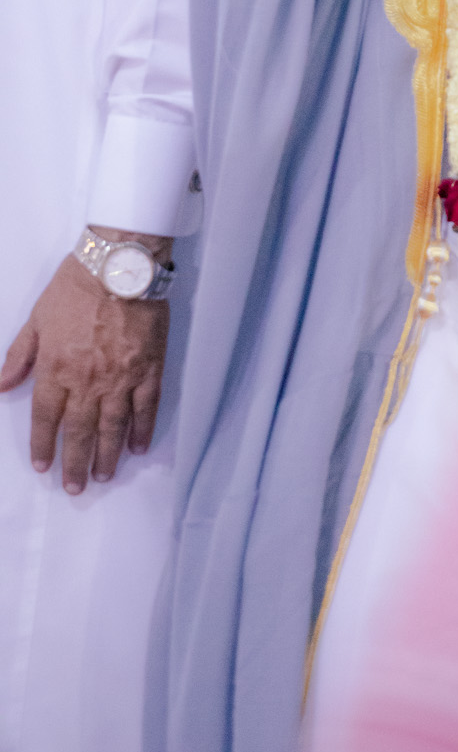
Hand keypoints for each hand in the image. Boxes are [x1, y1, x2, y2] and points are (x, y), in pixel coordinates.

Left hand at [0, 241, 170, 492]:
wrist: (121, 263)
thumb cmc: (76, 285)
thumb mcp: (37, 318)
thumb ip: (19, 355)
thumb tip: (1, 387)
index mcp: (57, 369)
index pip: (47, 418)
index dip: (43, 445)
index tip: (43, 466)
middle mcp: (88, 380)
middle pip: (80, 432)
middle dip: (75, 463)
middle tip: (75, 488)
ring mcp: (121, 377)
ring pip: (113, 426)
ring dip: (107, 455)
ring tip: (103, 476)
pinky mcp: (149, 367)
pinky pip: (146, 406)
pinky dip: (142, 429)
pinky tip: (137, 446)